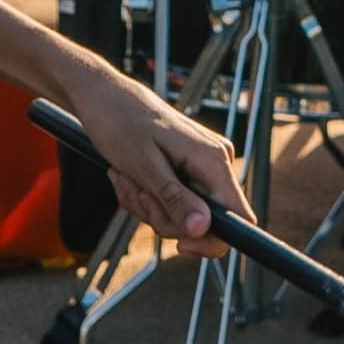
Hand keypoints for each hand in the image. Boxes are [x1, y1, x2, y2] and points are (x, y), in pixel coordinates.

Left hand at [61, 64, 245, 251]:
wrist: (104, 98)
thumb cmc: (120, 123)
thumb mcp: (144, 166)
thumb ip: (175, 199)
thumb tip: (203, 229)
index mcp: (213, 160)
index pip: (239, 218)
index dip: (212, 240)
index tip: (180, 244)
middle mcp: (215, 163)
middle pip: (203, 223)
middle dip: (163, 217)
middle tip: (137, 193)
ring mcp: (201, 167)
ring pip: (182, 216)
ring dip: (149, 207)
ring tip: (128, 179)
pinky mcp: (187, 169)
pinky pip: (172, 202)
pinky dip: (147, 198)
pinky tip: (130, 177)